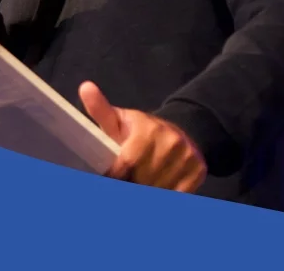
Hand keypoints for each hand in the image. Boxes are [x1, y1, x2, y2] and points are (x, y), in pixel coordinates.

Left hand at [79, 81, 207, 191]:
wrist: (184, 131)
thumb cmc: (143, 130)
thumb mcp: (120, 120)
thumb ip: (101, 110)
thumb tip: (85, 87)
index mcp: (149, 130)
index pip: (126, 164)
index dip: (115, 176)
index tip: (111, 178)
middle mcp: (171, 143)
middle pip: (141, 181)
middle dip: (130, 185)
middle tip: (127, 181)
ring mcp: (187, 158)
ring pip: (158, 191)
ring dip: (148, 192)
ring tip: (141, 183)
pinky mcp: (198, 172)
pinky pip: (176, 196)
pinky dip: (165, 195)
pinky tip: (158, 186)